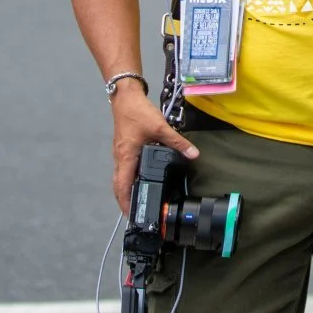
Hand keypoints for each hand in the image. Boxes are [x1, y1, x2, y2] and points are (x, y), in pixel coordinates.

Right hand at [110, 87, 198, 213]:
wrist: (126, 97)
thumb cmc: (138, 113)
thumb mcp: (160, 127)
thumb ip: (178, 142)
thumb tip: (194, 154)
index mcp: (126, 157)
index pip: (122, 186)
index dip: (126, 203)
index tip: (132, 215)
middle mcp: (120, 158)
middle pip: (118, 185)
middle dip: (125, 200)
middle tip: (136, 212)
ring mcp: (120, 153)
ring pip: (120, 177)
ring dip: (127, 189)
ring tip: (139, 199)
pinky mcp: (123, 147)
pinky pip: (124, 169)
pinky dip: (129, 178)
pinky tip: (140, 177)